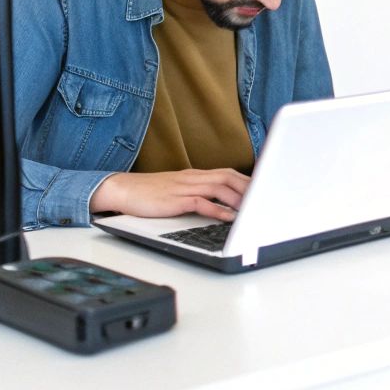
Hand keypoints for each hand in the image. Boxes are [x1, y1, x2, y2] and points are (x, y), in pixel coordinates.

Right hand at [90, 168, 249, 220]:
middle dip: (250, 188)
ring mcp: (184, 187)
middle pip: (229, 176)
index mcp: (195, 174)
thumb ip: (199, 192)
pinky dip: (218, 210)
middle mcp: (193, 177)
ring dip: (238, 198)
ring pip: (219, 187)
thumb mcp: (178, 189)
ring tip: (252, 209)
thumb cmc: (150, 192)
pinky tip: (229, 217)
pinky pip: (201, 202)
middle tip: (265, 199)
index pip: (228, 172)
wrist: (123, 189)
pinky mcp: (175, 200)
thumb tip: (220, 203)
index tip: (264, 189)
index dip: (248, 180)